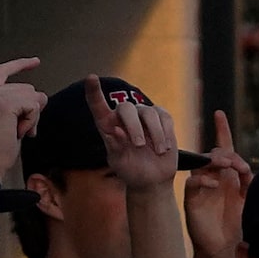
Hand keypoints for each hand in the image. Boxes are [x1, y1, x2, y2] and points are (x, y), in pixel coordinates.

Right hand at [0, 60, 44, 180]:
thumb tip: (42, 96)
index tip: (36, 61)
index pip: (3, 70)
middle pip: (27, 87)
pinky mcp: (4, 103)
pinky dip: (32, 121)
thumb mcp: (10, 120)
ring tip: (17, 130)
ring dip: (32, 117)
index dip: (21, 65)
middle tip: (20, 129)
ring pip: (32, 96)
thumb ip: (22, 104)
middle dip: (32, 110)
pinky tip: (20, 131)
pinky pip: (33, 106)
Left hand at [90, 77, 180, 193]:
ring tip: (158, 152)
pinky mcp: (162, 119)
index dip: (93, 90)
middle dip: (133, 126)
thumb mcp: (119, 163)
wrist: (152, 179)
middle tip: (139, 145)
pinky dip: (167, 133)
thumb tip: (117, 131)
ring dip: (155, 133)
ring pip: (149, 112)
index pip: (97, 104)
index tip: (91, 78)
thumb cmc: (131, 170)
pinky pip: (165, 118)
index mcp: (107, 124)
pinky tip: (165, 148)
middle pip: (126, 108)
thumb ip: (115, 148)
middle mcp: (124, 116)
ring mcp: (143, 115)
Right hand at [182, 113, 251, 257]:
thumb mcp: (248, 202)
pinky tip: (215, 184)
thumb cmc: (235, 226)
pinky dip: (204, 180)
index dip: (221, 131)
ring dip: (215, 162)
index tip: (219, 114)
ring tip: (228, 166)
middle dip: (227, 154)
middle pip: (214, 154)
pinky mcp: (192, 200)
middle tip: (238, 165)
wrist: (224, 250)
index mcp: (226, 176)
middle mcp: (212, 178)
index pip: (223, 149)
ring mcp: (201, 188)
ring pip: (202, 164)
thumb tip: (247, 170)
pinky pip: (193, 183)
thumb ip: (248, 184)